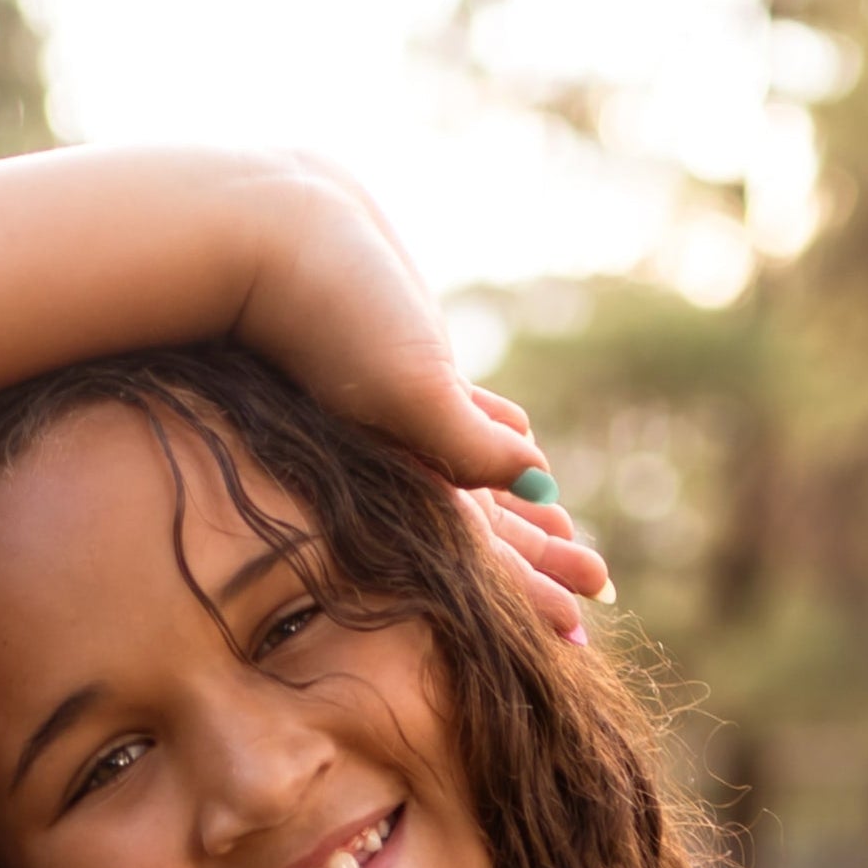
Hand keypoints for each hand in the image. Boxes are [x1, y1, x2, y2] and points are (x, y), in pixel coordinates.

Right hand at [233, 162, 610, 641]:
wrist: (266, 234)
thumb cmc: (333, 315)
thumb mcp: (412, 388)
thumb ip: (471, 447)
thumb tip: (539, 480)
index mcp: (402, 482)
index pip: (477, 562)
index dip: (531, 597)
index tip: (579, 633)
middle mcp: (397, 460)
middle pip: (484, 529)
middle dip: (541, 559)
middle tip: (601, 586)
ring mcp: (397, 412)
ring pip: (477, 475)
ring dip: (525, 505)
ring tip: (566, 530)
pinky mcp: (398, 359)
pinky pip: (458, 411)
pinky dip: (495, 431)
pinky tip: (523, 439)